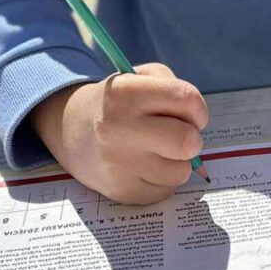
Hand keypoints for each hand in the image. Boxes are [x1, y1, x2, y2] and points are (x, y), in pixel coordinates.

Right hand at [30, 63, 207, 204]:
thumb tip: (197, 124)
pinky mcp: (122, 192)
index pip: (186, 99)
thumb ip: (172, 86)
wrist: (71, 130)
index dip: (198, 109)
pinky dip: (163, 179)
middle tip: (182, 136)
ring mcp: (118, 164)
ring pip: (181, 171)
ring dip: (177, 161)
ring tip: (157, 150)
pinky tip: (145, 166)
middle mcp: (118, 129)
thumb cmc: (118, 102)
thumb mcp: (137, 77)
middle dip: (193, 139)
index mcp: (124, 93)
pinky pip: (166, 190)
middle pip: (187, 141)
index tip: (193, 114)